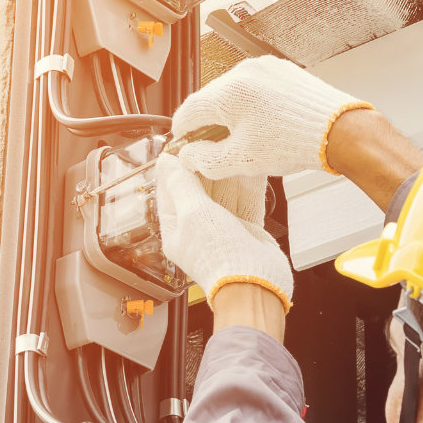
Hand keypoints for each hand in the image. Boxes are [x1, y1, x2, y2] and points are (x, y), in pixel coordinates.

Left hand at [154, 154, 292, 310]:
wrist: (255, 284)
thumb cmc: (219, 259)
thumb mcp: (193, 213)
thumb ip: (181, 185)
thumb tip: (166, 161)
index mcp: (175, 226)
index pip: (170, 186)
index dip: (176, 162)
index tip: (185, 139)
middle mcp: (198, 226)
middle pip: (199, 185)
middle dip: (207, 162)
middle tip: (214, 138)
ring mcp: (223, 227)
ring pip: (225, 190)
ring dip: (230, 170)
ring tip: (234, 146)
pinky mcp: (246, 228)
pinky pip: (246, 199)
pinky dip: (249, 183)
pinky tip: (253, 166)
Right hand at [169, 57, 370, 178]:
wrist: (338, 131)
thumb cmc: (294, 143)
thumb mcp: (241, 160)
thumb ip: (206, 159)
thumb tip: (189, 156)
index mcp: (227, 92)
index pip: (188, 111)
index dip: (182, 134)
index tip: (184, 146)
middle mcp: (243, 72)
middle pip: (210, 100)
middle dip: (209, 124)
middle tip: (215, 147)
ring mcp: (264, 68)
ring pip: (233, 92)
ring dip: (231, 114)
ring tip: (245, 139)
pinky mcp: (281, 70)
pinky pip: (255, 87)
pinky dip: (252, 104)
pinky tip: (264, 125)